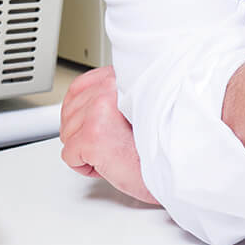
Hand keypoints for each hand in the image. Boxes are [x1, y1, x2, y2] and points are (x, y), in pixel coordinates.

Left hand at [59, 66, 157, 204]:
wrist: (177, 166)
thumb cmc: (165, 143)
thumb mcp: (140, 107)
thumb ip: (115, 98)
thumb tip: (89, 105)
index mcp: (120, 78)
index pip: (79, 88)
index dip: (81, 112)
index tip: (96, 125)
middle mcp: (109, 87)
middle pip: (69, 113)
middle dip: (83, 133)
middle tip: (112, 141)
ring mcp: (99, 110)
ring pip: (67, 134)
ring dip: (86, 150)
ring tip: (115, 151)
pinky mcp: (93, 135)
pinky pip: (69, 156)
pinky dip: (86, 166)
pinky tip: (110, 162)